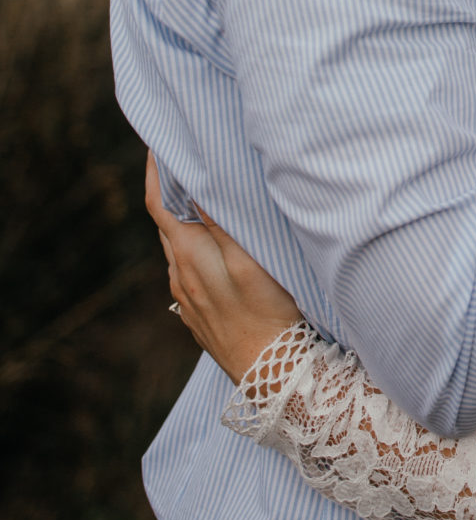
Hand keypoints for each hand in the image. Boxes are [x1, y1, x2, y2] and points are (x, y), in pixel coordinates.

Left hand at [146, 152, 302, 383]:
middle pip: (168, 222)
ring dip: (185, 216)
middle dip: (174, 188)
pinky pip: (192, 268)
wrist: (275, 377)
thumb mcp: (249, 264)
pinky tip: (216, 242)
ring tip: (202, 191)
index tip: (159, 141)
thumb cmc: (269, 317)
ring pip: (180, 246)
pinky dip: (196, 244)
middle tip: (186, 155)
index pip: (160, 204)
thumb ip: (221, 226)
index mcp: (188, 258)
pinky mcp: (202, 313)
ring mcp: (189, 298)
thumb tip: (199, 187)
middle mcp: (180, 277)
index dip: (156, 171)